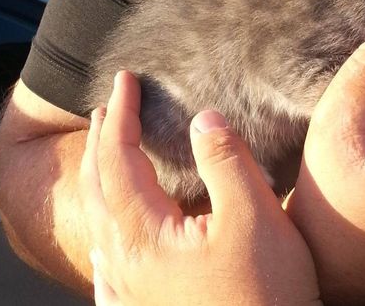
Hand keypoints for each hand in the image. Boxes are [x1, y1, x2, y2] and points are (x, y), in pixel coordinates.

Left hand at [80, 71, 320, 305]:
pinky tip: (104, 244)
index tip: (125, 80)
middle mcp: (128, 264)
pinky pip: (108, 263)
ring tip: (104, 153)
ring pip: (99, 224)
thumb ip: (226, 161)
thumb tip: (202, 117)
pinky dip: (103, 233)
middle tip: (107, 105)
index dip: (121, 114)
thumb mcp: (256, 216)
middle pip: (97, 189)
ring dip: (98, 179)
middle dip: (100, 141)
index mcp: (146, 235)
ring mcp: (134, 291)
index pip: (118, 159)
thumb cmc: (267, 294)